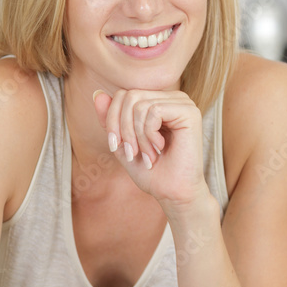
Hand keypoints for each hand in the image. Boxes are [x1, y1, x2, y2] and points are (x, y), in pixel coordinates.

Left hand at [93, 89, 208, 208]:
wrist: (173, 193)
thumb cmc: (152, 172)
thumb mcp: (123, 143)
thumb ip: (111, 119)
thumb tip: (97, 93)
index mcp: (159, 101)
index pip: (124, 94)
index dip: (112, 119)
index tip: (116, 146)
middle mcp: (173, 98)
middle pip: (129, 96)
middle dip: (123, 128)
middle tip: (132, 153)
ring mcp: (183, 103)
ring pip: (139, 104)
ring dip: (137, 136)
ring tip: (148, 155)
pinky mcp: (189, 113)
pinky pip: (153, 111)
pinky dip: (148, 134)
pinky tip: (160, 148)